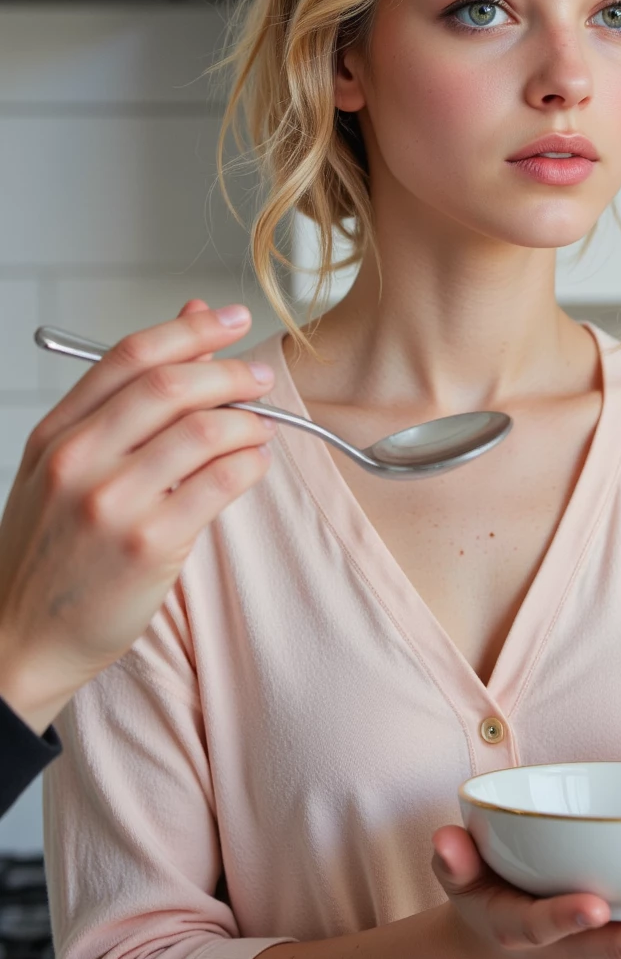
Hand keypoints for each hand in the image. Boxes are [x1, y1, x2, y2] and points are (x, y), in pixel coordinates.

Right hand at [0, 299, 277, 734]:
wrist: (19, 639)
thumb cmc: (51, 553)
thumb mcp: (66, 466)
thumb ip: (123, 402)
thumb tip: (191, 325)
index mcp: (57, 433)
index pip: (131, 356)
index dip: (191, 330)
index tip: (231, 319)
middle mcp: (78, 460)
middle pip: (172, 385)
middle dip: (230, 372)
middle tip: (260, 377)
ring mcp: (111, 503)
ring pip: (204, 431)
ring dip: (248, 421)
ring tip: (260, 429)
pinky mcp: (147, 545)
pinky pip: (219, 483)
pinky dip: (250, 464)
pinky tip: (254, 465)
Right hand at [430, 826, 620, 958]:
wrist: (496, 944)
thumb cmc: (480, 897)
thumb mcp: (457, 879)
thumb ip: (452, 859)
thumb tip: (443, 838)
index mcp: (523, 930)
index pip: (544, 926)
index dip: (566, 918)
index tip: (592, 903)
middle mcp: (567, 950)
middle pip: (615, 948)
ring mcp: (597, 952)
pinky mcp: (620, 944)